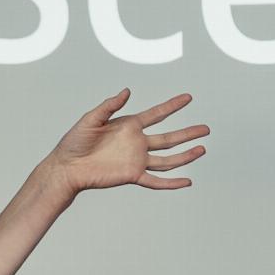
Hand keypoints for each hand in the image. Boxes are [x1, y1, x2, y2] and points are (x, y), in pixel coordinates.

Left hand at [46, 89, 207, 196]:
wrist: (67, 167)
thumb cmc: (74, 141)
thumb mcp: (91, 118)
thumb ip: (109, 106)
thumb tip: (127, 91)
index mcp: (129, 126)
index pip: (157, 114)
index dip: (173, 106)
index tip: (188, 98)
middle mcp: (137, 143)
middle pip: (169, 137)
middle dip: (188, 133)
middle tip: (206, 129)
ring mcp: (137, 160)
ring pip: (168, 159)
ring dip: (185, 156)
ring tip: (202, 150)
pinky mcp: (133, 175)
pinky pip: (156, 181)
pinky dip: (172, 183)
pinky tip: (187, 182)